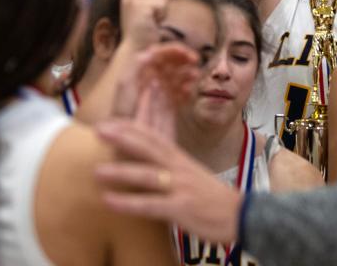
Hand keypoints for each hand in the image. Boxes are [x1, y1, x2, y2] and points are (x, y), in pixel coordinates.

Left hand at [95, 119, 241, 244]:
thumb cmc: (211, 196)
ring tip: (96, 171)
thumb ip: (171, 165)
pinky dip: (129, 203)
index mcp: (180, 159)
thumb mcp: (190, 174)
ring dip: (121, 172)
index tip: (109, 122)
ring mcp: (181, 187)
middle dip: (123, 138)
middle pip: (149, 147)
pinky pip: (151, 205)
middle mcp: (179, 168)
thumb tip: (151, 159)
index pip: (154, 137)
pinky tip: (109, 202)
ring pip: (148, 176)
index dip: (131, 128)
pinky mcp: (182, 208)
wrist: (240, 215)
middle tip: (98, 130)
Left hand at [112, 43, 200, 131]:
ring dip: (187, 74)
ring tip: (193, 80)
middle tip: (195, 63)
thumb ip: (136, 65)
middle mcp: (151, 79)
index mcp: (140, 71)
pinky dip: (187, 91)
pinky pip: (181, 94)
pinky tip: (188, 95)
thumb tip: (152, 51)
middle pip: (171, 62)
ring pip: (178, 77)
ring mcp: (160, 93)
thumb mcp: (125, 86)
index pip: (159, 53)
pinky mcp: (168, 107)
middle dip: (184, 60)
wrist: (126, 144)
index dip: (174, 50)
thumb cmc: (122, 114)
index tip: (188, 54)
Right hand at [118, 0, 169, 52]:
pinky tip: (150, 26)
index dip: (158, 11)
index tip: (146, 22)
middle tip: (148, 25)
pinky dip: (161, 17)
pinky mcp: (140, 6)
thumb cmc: (144, 37)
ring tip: (148, 25)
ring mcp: (134, 1)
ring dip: (160, 15)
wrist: (136, 53)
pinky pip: (163, 5)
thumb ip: (152, 3)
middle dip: (160, 12)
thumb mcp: (146, 15)